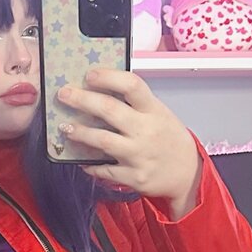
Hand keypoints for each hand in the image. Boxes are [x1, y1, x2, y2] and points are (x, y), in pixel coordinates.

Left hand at [56, 68, 202, 218]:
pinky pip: (105, 170)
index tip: (90, 74)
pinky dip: (90, 165)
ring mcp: (139, 155)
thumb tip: (99, 92)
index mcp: (154, 110)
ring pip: (103, 141)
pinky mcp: (133, 177)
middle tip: (64, 95)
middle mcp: (146, 130)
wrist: (187, 174)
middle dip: (83, 100)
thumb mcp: (159, 114)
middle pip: (110, 110)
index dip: (109, 77)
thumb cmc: (168, 140)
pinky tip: (80, 159)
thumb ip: (135, 105)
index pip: (132, 85)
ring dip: (81, 133)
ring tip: (65, 127)